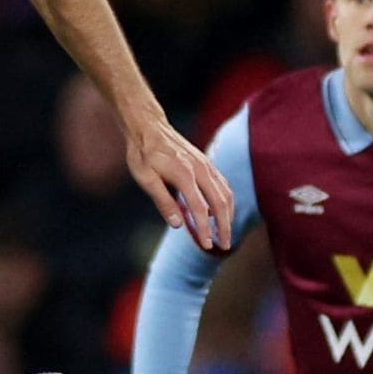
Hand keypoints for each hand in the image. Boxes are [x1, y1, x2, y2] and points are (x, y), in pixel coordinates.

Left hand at [128, 120, 235, 249]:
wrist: (149, 127)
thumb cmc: (143, 154)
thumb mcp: (145, 178)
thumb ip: (163, 201)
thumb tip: (178, 224)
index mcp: (185, 174)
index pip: (201, 209)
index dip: (205, 230)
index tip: (207, 246)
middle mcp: (201, 169)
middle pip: (221, 203)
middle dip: (225, 227)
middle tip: (224, 246)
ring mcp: (207, 165)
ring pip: (226, 194)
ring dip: (228, 216)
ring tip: (224, 234)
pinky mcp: (207, 163)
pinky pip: (223, 185)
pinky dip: (226, 202)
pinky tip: (220, 214)